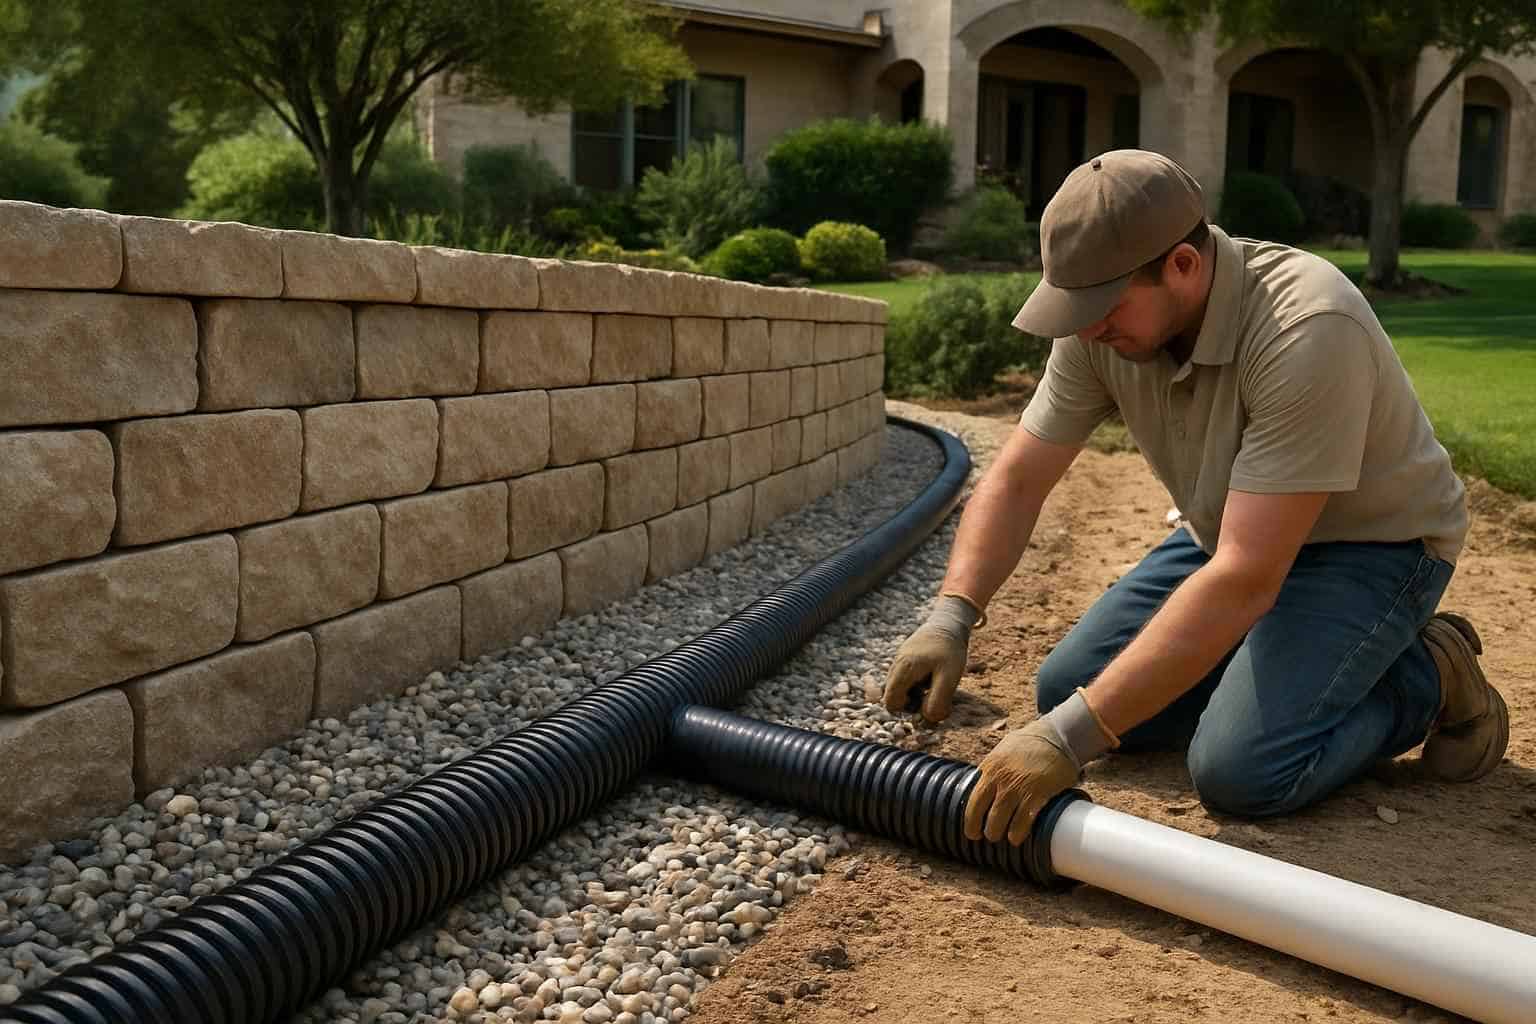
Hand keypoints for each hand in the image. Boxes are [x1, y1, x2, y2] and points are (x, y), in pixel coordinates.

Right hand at [881, 596, 980, 720]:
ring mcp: (898, 660)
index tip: (925, 701)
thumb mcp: (949, 678)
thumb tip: (927, 718)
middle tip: (930, 691)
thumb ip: (938, 701)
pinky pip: (904, 678)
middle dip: (911, 701)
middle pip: (893, 696)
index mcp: (903, 670)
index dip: (907, 709)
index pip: (890, 702)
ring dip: (914, 691)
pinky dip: (915, 682)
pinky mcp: (904, 657)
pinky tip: (930, 674)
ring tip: (931, 682)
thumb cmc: (950, 651)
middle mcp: (896, 665)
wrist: (950, 622)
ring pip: (898, 687)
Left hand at [963, 718, 1079, 845]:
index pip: (973, 801)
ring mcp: (1018, 787)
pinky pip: (1023, 820)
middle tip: (990, 836)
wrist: (1055, 738)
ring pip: (1001, 821)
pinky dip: (1018, 832)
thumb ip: (991, 769)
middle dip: (986, 830)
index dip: (971, 821)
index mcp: (989, 769)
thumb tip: (980, 783)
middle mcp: (1000, 780)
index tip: (973, 832)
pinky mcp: (1037, 794)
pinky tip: (1017, 837)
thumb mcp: (1002, 752)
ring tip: (1006, 838)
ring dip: (1000, 833)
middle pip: (985, 814)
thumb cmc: (1028, 745)